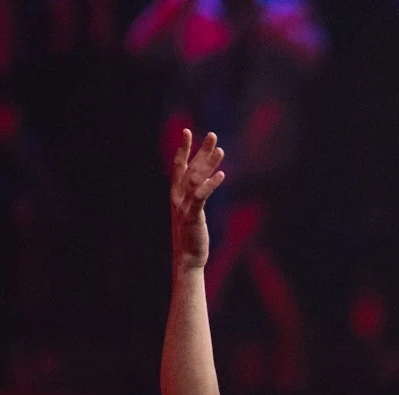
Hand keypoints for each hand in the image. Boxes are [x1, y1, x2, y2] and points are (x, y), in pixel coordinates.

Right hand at [171, 129, 224, 270]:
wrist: (187, 258)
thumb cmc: (191, 235)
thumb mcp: (191, 211)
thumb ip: (195, 195)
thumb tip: (202, 180)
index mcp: (177, 194)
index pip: (179, 166)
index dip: (183, 148)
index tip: (188, 132)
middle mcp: (178, 197)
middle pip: (190, 168)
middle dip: (201, 150)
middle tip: (213, 135)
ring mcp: (184, 206)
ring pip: (196, 179)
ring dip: (208, 164)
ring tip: (221, 150)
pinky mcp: (192, 217)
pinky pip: (201, 196)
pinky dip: (210, 184)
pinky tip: (221, 175)